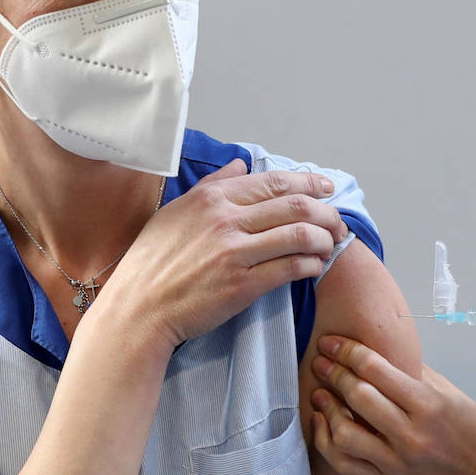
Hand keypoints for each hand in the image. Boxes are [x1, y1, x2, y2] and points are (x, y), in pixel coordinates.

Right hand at [102, 160, 347, 348]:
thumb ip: (213, 185)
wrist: (138, 308)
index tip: (326, 189)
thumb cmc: (153, 263)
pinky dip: (311, 265)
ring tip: (329, 246)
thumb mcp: (176, 211)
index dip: (309, 183)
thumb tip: (241, 165)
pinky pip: (290, 267)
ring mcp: (235, 252)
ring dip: (325, 239)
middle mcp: (226, 219)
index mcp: (212, 198)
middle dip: (326, 212)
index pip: (275, 182)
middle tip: (336, 222)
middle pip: (295, 206)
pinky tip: (314, 267)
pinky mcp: (242, 284)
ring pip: (300, 234)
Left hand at [307, 336, 475, 474]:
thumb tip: (375, 350)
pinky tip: (322, 423)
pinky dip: (326, 441)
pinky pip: (344, 463)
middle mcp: (410, 434)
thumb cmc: (471, 427)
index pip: (376, 370)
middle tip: (320, 360)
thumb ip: (410, 371)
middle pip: (358, 397)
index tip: (330, 342)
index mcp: (428, 404)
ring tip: (319, 392)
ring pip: (345, 434)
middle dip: (333, 373)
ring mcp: (396, 462)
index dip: (347, 351)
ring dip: (326, 409)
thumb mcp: (447, 390)